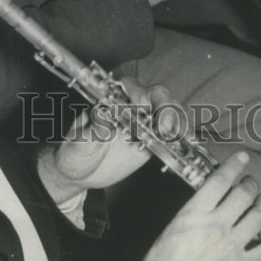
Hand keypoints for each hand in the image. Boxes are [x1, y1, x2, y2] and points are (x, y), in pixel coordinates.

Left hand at [36, 80, 174, 203]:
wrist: (80, 174)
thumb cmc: (76, 153)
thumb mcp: (80, 142)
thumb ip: (93, 128)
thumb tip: (103, 114)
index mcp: (112, 101)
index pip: (130, 86)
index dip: (138, 92)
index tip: (140, 106)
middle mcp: (131, 107)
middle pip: (155, 93)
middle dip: (163, 105)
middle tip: (162, 126)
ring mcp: (145, 122)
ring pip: (168, 108)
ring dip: (176, 117)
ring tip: (176, 135)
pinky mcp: (154, 139)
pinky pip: (173, 130)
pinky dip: (182, 132)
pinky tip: (185, 140)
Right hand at [134, 152, 260, 260]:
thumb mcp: (173, 227)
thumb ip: (194, 211)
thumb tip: (209, 199)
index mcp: (195, 213)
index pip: (220, 180)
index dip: (234, 165)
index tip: (242, 157)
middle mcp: (216, 225)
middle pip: (242, 195)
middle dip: (250, 184)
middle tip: (251, 181)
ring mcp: (230, 246)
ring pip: (257, 217)